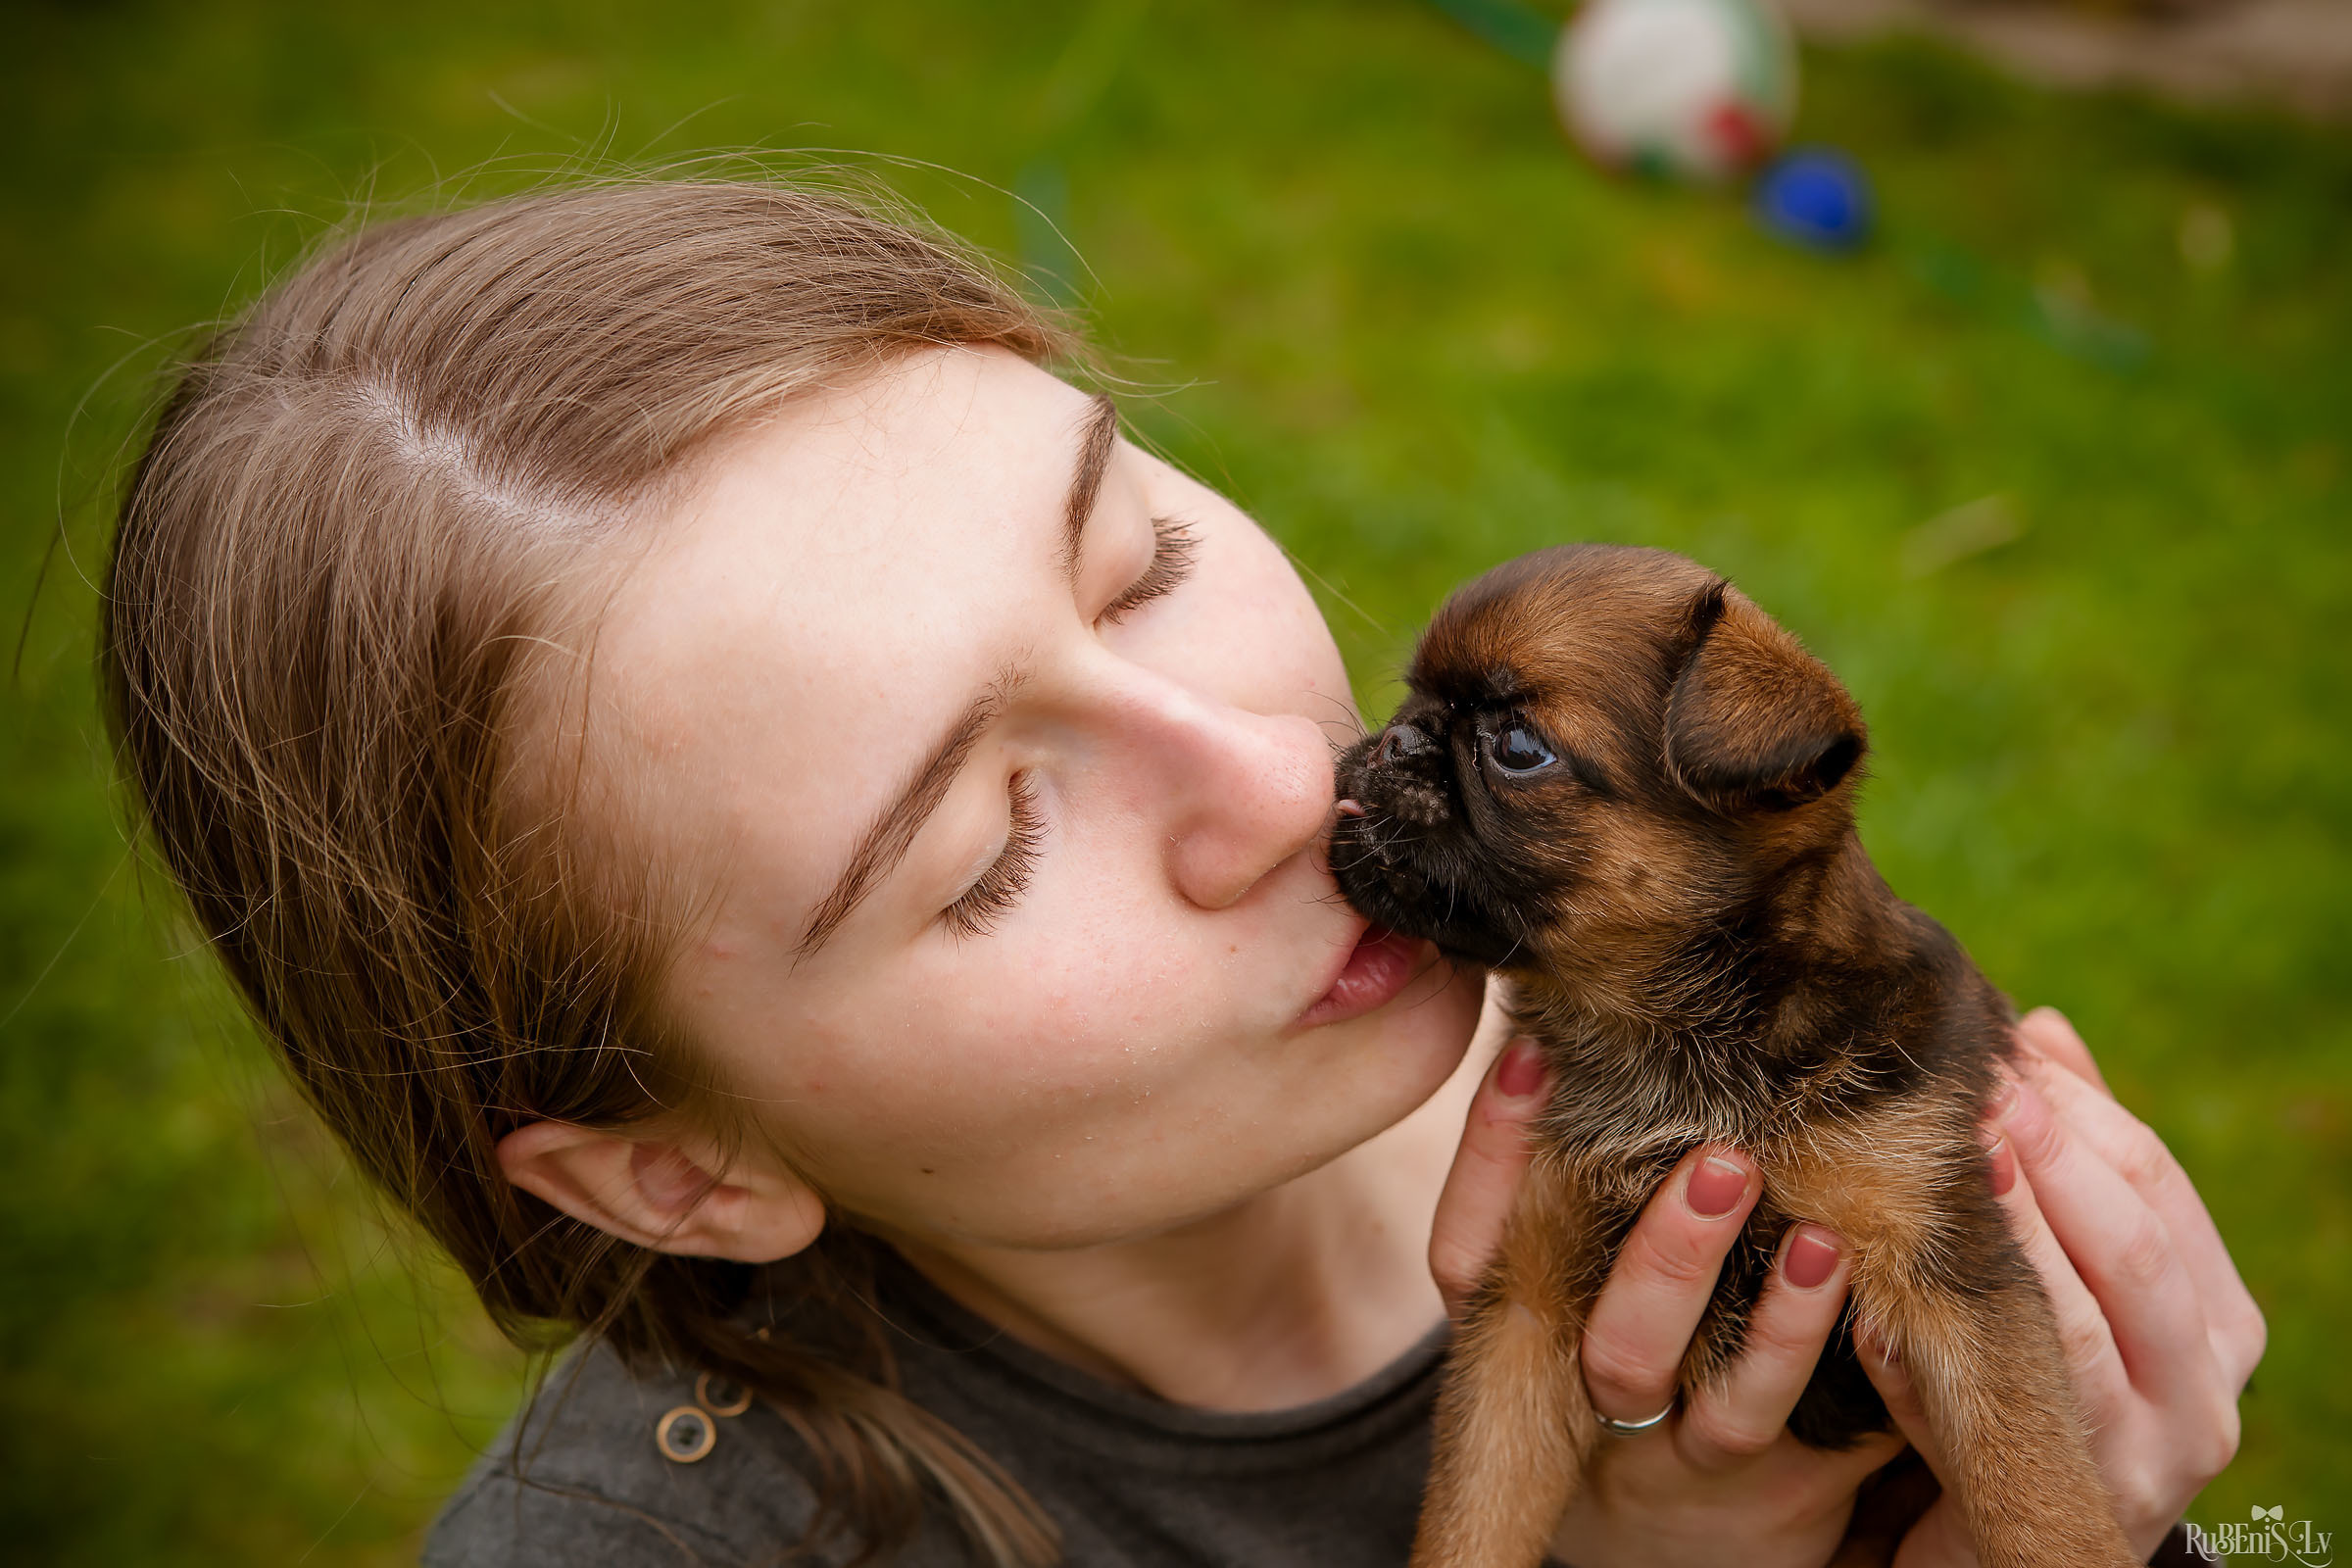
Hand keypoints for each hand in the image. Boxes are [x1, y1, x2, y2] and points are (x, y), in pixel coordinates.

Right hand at [1430, 1039, 1906, 1567]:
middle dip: (1667, 1258)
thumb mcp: (1572, 1256)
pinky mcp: (1783, 1484)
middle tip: (1723, 1163)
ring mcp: (1694, 1453)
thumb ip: (1572, 1150)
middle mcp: (1597, 1400)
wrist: (1698, 1517)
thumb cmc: (1637, 1323)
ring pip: (1725, 1408)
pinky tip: (1865, 1288)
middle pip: (1613, 1348)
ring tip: (1821, 1243)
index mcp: (1527, 1332)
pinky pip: (1815, 1437)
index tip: (1533, 1054)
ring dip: (1781, 1326)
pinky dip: (1839, 1360)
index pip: (1475, 1254)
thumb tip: (1558, 1006)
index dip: (1494, 1157)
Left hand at [1857, 1008, 2264, 1565]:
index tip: (2003, 1044)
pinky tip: (1896, 1293)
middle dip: (2054, 1160)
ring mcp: (2156, 1447)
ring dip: (2015, 1236)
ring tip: (1956, 1165)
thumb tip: (2041, 1029)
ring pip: (2081, 1325)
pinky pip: (2016, 1402)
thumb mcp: (2064, 1266)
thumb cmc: (2042, 1371)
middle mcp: (2208, 1381)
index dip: (2078, 1108)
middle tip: (1976, 1090)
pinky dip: (1954, 1342)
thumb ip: (2069, 1160)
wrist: (2013, 1532)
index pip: (2154, 1180)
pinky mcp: (2085, 1495)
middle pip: (2134, 1244)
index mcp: (2215, 1309)